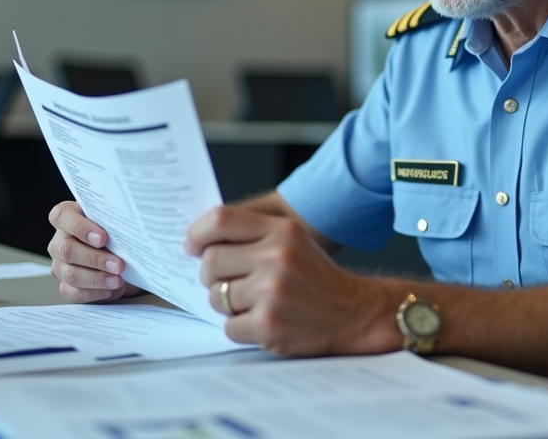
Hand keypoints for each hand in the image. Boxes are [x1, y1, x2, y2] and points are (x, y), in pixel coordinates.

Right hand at [47, 201, 143, 302]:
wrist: (120, 255)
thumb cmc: (114, 232)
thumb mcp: (113, 221)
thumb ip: (114, 220)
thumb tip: (130, 225)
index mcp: (66, 217)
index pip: (62, 216)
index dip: (80, 227)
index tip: (103, 238)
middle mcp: (59, 241)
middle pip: (67, 250)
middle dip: (95, 258)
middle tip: (118, 264)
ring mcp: (60, 265)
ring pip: (71, 274)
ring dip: (97, 279)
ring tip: (118, 280)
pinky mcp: (66, 285)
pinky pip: (74, 292)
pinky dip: (95, 293)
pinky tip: (111, 290)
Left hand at [186, 206, 399, 355]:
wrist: (354, 313)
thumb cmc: (317, 278)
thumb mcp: (292, 241)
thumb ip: (252, 235)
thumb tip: (200, 242)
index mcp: (281, 231)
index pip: (221, 219)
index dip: (198, 233)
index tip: (192, 246)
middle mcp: (277, 257)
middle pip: (211, 261)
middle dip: (212, 275)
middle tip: (228, 282)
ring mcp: (272, 292)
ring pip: (216, 296)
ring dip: (228, 304)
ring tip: (255, 303)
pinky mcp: (268, 325)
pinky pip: (229, 326)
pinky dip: (241, 327)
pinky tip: (263, 321)